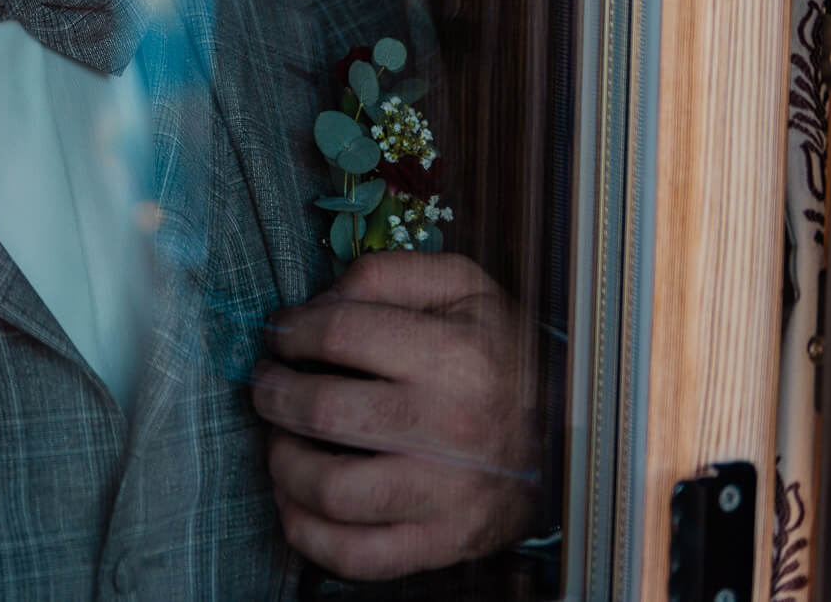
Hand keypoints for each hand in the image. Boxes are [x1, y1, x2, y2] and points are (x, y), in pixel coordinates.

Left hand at [251, 251, 540, 580]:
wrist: (563, 435)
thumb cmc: (498, 354)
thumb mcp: (461, 286)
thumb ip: (386, 275)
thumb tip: (317, 302)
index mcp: (458, 356)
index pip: (339, 334)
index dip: (292, 331)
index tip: (281, 334)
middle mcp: (453, 429)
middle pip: (323, 412)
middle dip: (273, 393)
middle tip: (266, 385)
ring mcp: (446, 495)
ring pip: (330, 490)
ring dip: (282, 462)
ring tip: (280, 440)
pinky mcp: (440, 544)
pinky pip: (354, 556)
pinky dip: (307, 532)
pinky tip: (295, 500)